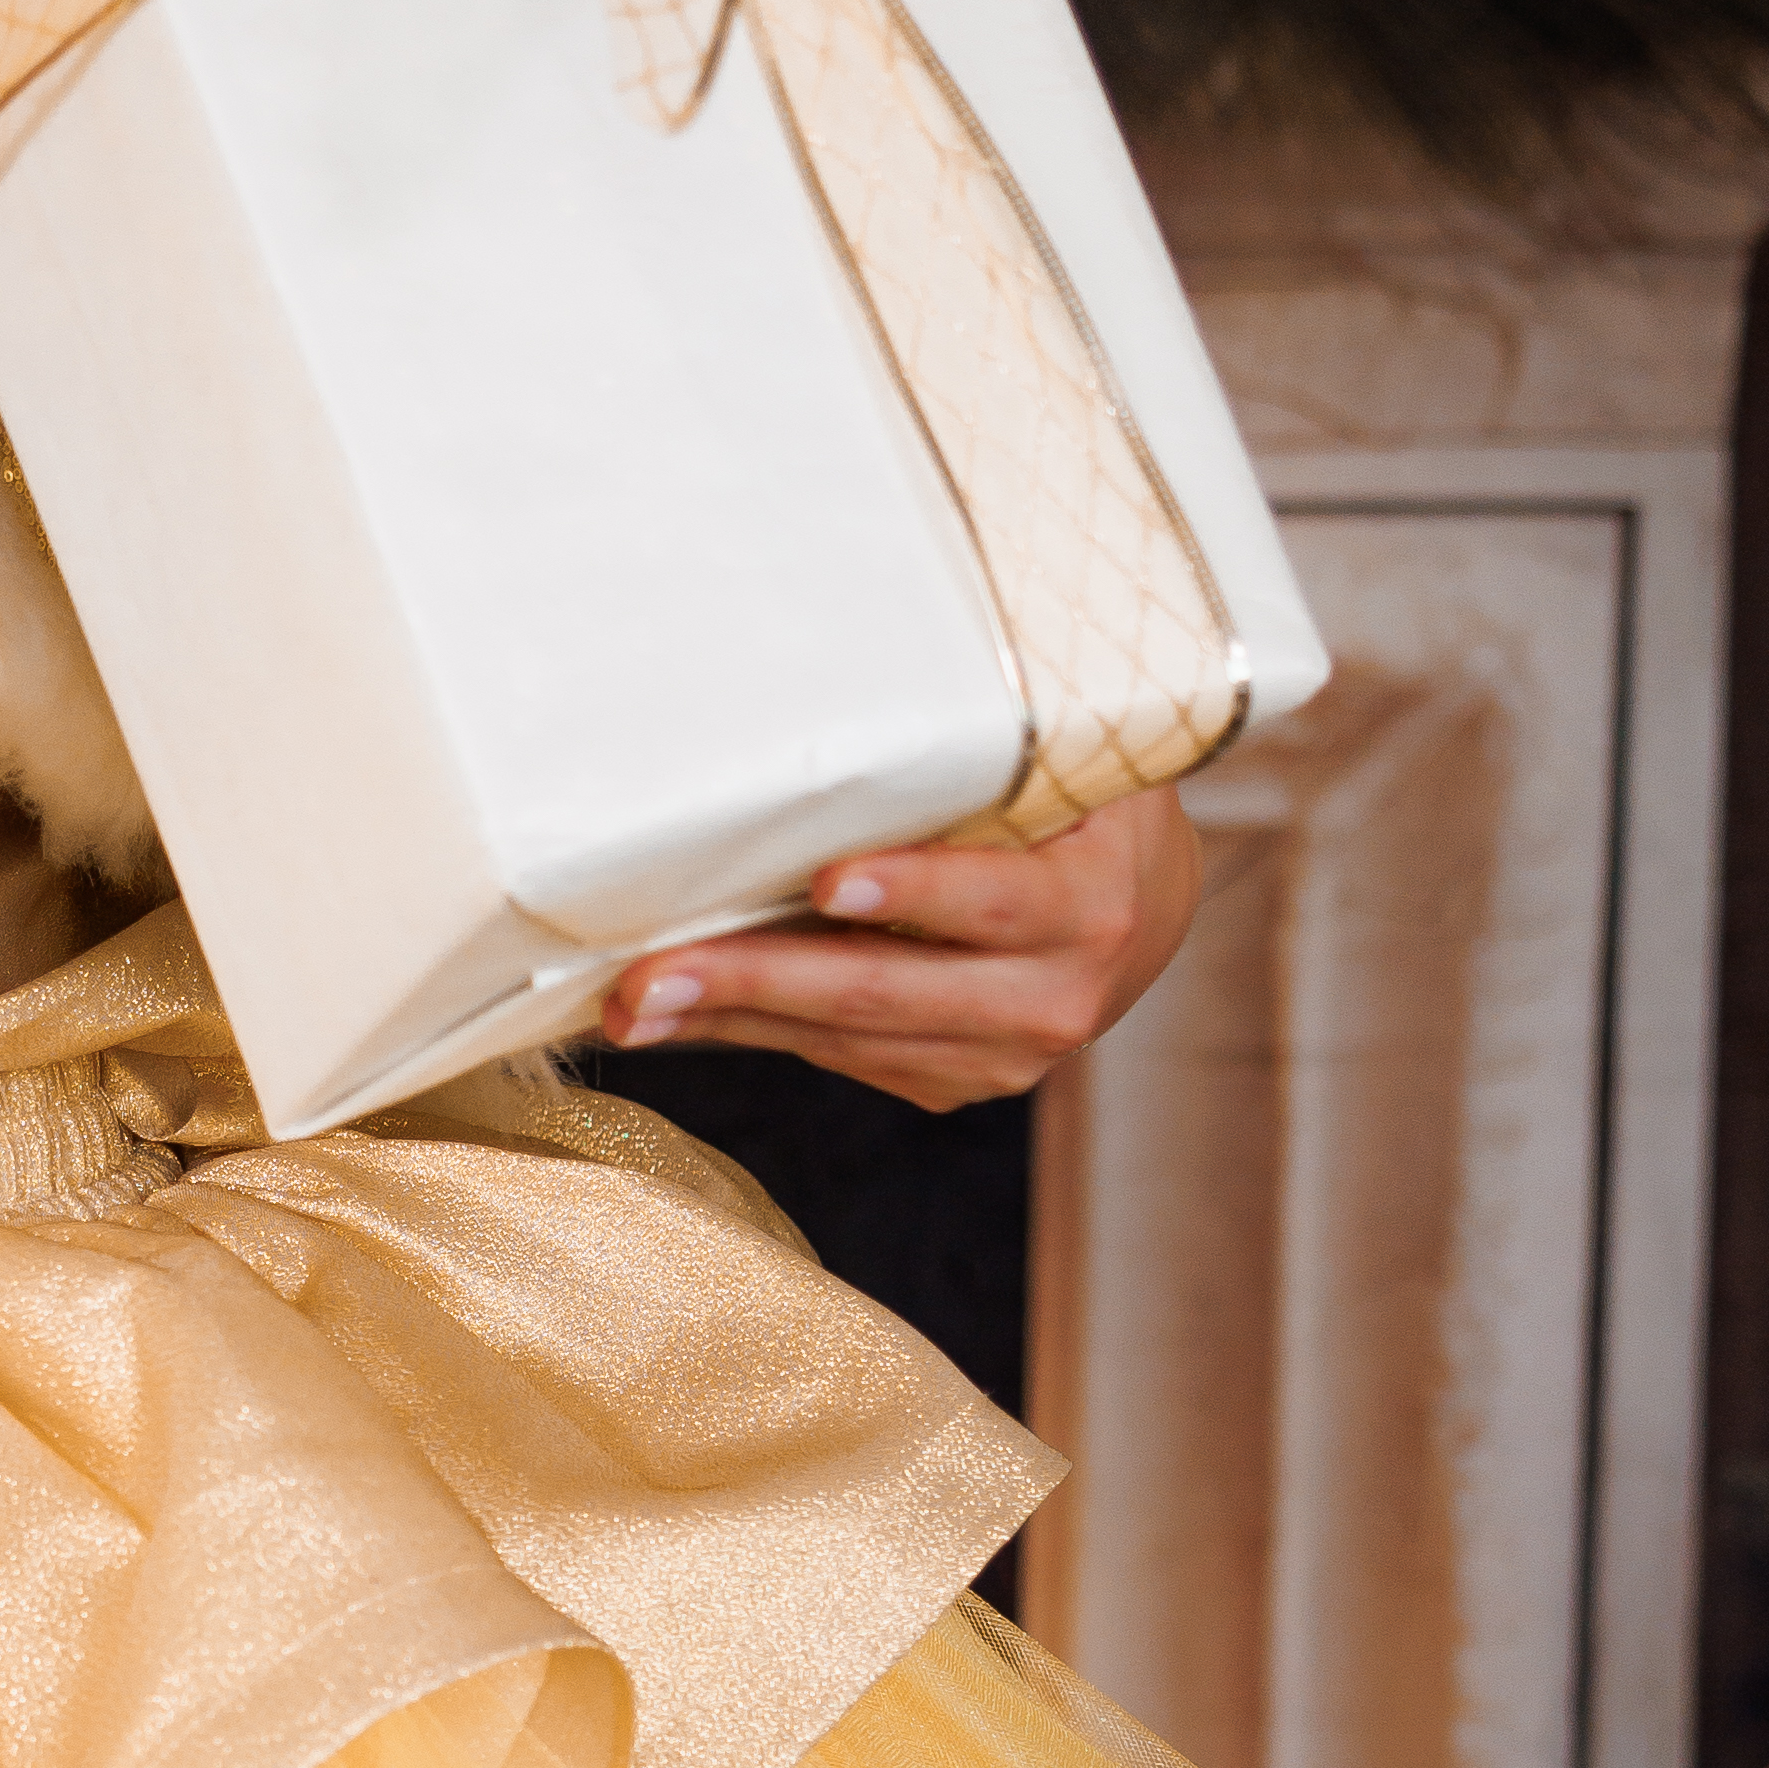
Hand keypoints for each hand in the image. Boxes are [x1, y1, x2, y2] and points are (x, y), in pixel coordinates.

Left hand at [605, 783, 1204, 1108]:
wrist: (1141, 904)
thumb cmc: (1082, 804)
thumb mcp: (1064, 760)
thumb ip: (984, 745)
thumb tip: (840, 683)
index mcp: (1091, 904)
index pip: (993, 897)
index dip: (912, 889)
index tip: (826, 879)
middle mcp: (1054, 997)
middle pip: (884, 990)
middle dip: (753, 981)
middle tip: (647, 977)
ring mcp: (1004, 1056)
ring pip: (846, 1039)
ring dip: (727, 1021)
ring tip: (627, 1006)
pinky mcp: (957, 1084)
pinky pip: (841, 1060)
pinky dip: (757, 1033)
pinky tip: (681, 1016)